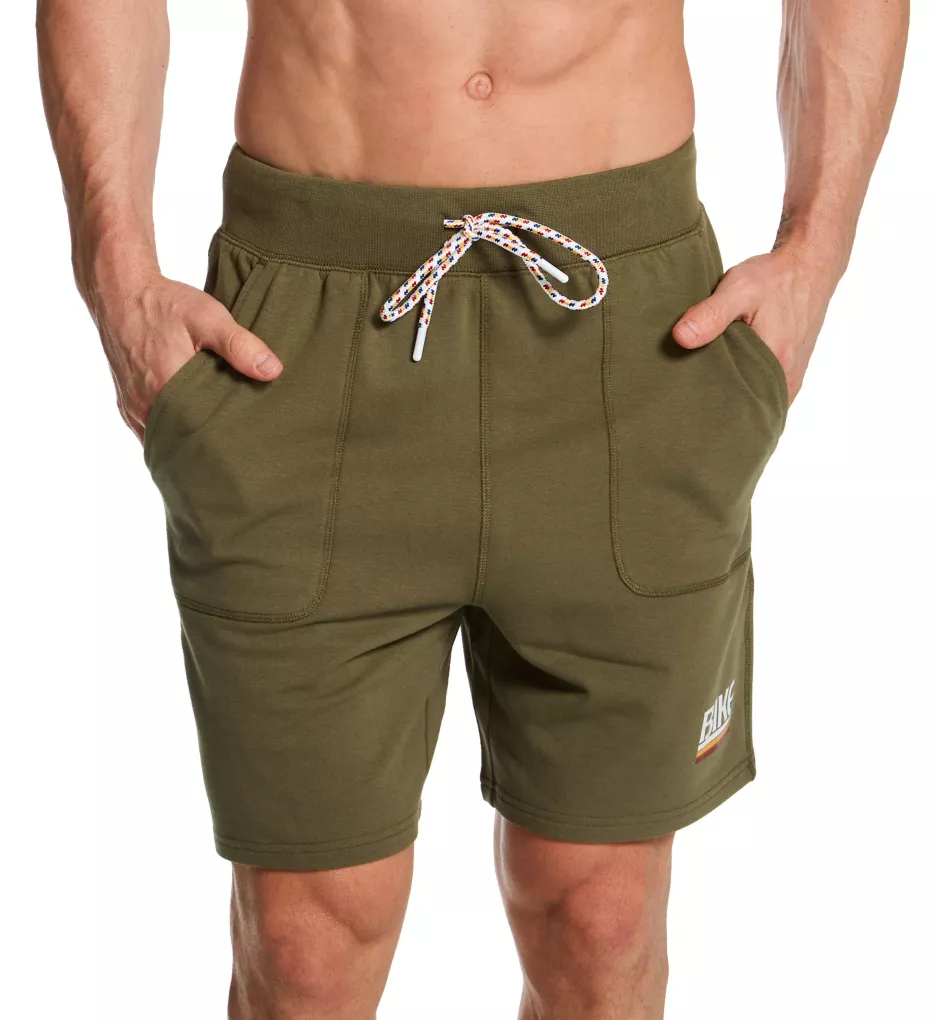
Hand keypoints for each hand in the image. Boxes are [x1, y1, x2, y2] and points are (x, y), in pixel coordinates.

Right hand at [92, 270, 282, 440]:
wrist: (120, 291)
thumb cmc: (165, 304)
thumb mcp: (209, 318)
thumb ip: (240, 346)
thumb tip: (273, 371)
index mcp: (167, 389)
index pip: (202, 434)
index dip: (225, 441)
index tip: (247, 442)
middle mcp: (145, 405)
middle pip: (183, 441)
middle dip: (209, 446)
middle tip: (238, 448)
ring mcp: (133, 408)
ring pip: (165, 438)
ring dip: (189, 440)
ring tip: (219, 441)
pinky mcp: (126, 405)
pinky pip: (150, 432)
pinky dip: (172, 432)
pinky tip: (192, 430)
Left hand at [671, 247, 835, 404]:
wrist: (808, 267)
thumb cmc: (775, 277)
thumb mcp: (739, 288)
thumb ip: (711, 314)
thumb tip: (681, 338)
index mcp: (774, 365)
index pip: (735, 405)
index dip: (707, 405)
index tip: (684, 397)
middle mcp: (786, 380)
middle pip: (744, 408)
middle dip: (716, 405)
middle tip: (687, 396)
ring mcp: (789, 381)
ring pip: (754, 403)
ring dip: (731, 397)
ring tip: (702, 389)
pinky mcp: (789, 375)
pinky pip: (763, 394)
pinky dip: (744, 389)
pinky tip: (724, 379)